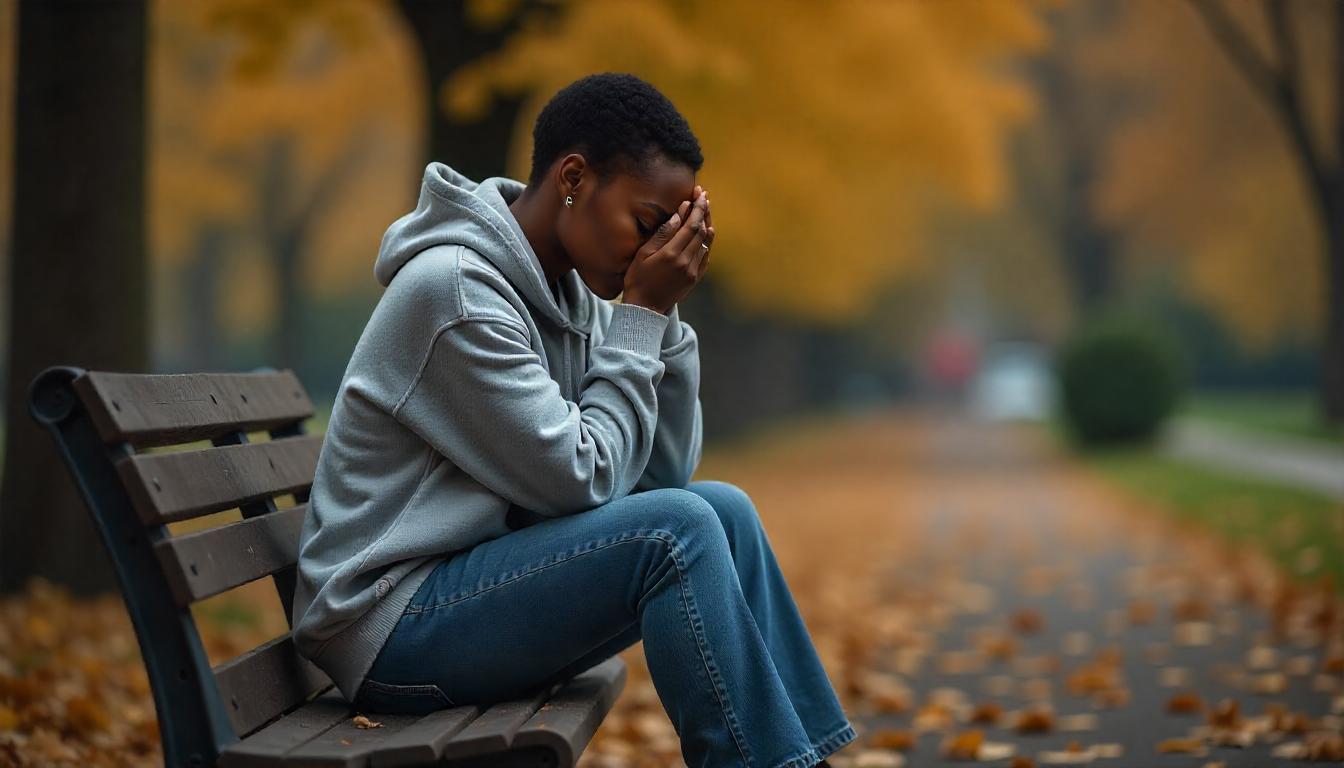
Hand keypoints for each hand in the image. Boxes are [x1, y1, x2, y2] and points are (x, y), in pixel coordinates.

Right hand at [623, 185, 712, 313]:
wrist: (645, 308)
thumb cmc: (638, 279)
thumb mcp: (643, 254)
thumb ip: (662, 234)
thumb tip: (679, 214)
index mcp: (672, 254)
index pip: (691, 225)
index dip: (696, 208)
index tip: (698, 194)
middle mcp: (686, 262)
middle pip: (701, 231)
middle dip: (703, 211)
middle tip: (703, 196)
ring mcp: (693, 271)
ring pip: (706, 242)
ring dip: (707, 223)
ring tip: (705, 209)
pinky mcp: (695, 278)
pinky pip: (706, 255)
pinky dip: (706, 241)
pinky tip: (705, 231)